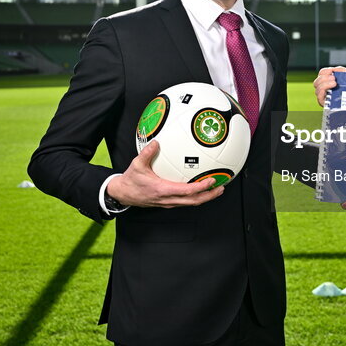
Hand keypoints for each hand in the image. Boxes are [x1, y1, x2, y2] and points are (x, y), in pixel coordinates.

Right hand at [108, 141, 224, 207]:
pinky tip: (201, 189)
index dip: (201, 187)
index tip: (212, 181)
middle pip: (194, 201)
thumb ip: (147, 153)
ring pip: (191, 203)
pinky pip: (185, 201)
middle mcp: (168, 199)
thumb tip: (156, 142)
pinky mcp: (168, 203)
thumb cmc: (131, 180)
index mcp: (162, 190)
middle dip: (209, 196)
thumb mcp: (137, 164)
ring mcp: (168, 203)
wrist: (123, 194)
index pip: (187, 191)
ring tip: (216, 190)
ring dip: (205, 198)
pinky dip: (196, 197)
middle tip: (221, 188)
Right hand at [312, 66, 345, 106]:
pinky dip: (321, 93)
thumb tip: (333, 69)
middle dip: (323, 78)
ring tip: (334, 84)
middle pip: (316, 82)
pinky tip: (327, 91)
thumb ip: (341, 70)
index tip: (331, 71)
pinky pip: (319, 99)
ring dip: (324, 85)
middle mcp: (325, 88)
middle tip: (334, 78)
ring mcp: (325, 97)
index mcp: (329, 80)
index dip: (324, 72)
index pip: (321, 74)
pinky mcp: (327, 105)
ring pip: (317, 90)